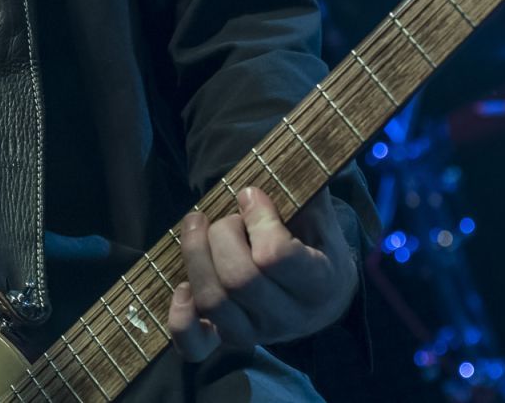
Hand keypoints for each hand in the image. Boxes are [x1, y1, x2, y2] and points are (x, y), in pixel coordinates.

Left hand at [166, 186, 357, 361]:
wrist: (323, 300)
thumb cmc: (318, 247)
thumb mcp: (324, 220)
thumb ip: (308, 194)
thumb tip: (288, 159)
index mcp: (319, 284)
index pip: (275, 256)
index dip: (255, 218)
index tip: (250, 194)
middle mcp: (288, 318)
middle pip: (239, 280)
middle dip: (222, 234)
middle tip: (226, 214)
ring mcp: (256, 334)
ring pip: (213, 303)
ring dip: (195, 256)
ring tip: (197, 226)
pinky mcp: (228, 342)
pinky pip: (193, 345)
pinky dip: (180, 315)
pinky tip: (181, 286)